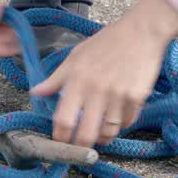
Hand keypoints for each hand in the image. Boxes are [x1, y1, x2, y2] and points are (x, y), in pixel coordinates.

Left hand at [31, 0, 177, 147]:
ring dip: (103, 138)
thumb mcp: (76, 56)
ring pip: (108, 132)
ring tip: (100, 135)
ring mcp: (118, 95)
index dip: (60, 138)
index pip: (63, 120)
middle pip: (85, 134)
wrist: (142, 31)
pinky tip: (118, 118)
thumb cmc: (107, 42)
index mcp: (77, 80)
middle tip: (81, 146)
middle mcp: (96, 90)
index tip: (61, 142)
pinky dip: (122, 125)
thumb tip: (36, 92)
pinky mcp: (137, 97)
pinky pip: (127, 122)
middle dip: (81, 146)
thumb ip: (56, 78)